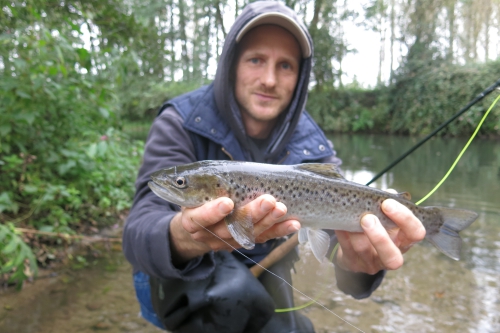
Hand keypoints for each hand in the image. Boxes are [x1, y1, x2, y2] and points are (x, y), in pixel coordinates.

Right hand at [169, 194, 299, 263]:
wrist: (200, 223)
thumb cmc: (199, 198)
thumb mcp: (196, 190)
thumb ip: (205, 183)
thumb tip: (219, 171)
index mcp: (192, 221)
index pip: (200, 218)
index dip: (213, 212)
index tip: (228, 202)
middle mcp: (209, 235)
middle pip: (230, 228)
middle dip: (252, 214)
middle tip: (268, 201)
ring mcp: (228, 242)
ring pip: (249, 234)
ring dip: (269, 221)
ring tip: (282, 208)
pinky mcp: (245, 242)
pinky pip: (263, 238)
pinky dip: (280, 231)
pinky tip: (293, 224)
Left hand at [334, 190, 425, 274]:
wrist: (356, 245)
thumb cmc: (376, 224)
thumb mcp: (385, 214)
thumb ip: (387, 203)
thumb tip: (389, 193)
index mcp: (404, 241)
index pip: (416, 234)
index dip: (405, 219)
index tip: (387, 203)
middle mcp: (391, 256)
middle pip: (393, 258)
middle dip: (380, 237)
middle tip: (368, 218)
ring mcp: (371, 263)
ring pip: (364, 250)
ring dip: (356, 232)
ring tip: (350, 218)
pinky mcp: (353, 264)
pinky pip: (346, 250)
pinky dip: (343, 235)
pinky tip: (340, 225)